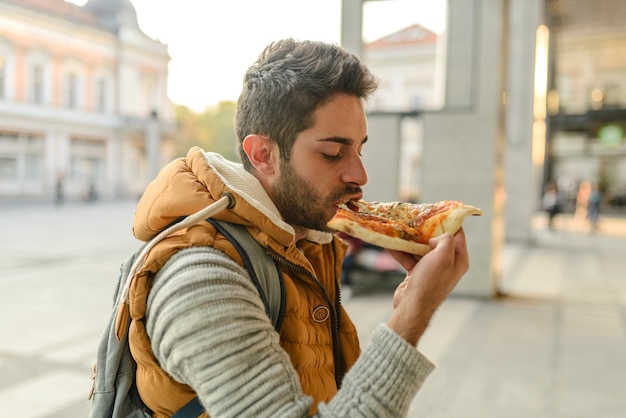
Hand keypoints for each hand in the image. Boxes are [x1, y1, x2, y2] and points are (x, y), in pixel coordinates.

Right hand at [386, 228, 468, 345]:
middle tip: (415, 217)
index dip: (449, 222)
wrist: (412, 306)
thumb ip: (445, 240)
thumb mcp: (443, 256)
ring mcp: (431, 269)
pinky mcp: (417, 274)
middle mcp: (447, 264)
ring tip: (400, 227)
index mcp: (458, 260)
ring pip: (421, 249)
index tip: (437, 210)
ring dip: (410, 240)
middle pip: (437, 241)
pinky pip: (409, 258)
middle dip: (425, 230)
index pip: (458, 235)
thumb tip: (435, 237)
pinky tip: (390, 243)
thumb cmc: (431, 281)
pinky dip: (400, 251)